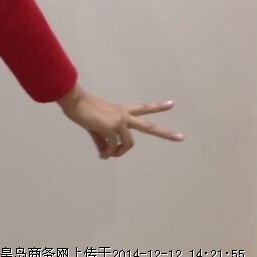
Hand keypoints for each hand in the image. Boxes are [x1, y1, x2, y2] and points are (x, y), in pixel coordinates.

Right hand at [56, 82, 184, 158]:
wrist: (74, 101)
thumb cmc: (82, 109)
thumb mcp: (95, 125)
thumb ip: (102, 139)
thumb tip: (105, 152)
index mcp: (121, 110)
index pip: (143, 108)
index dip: (157, 107)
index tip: (171, 104)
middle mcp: (124, 115)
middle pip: (148, 126)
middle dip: (165, 133)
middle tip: (182, 138)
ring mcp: (119, 121)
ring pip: (128, 143)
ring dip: (119, 152)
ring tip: (107, 155)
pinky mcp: (111, 128)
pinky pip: (112, 147)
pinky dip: (108, 153)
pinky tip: (102, 154)